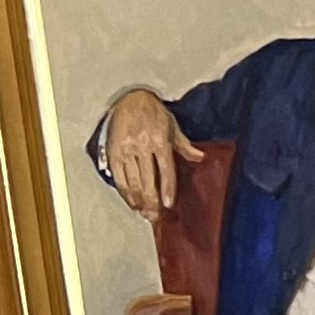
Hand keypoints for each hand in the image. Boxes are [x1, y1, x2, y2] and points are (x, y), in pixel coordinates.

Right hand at [101, 88, 201, 215]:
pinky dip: (125, 192)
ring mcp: (125, 149)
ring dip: (138, 200)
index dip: (166, 189)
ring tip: (145, 213)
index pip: (164, 170)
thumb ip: (185, 145)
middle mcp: (141, 146)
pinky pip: (118, 177)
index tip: (167, 205)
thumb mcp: (173, 126)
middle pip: (146, 180)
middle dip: (151, 201)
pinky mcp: (113, 152)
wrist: (129, 97)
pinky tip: (132, 202)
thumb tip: (200, 158)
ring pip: (131, 181)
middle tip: (155, 217)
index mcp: (159, 140)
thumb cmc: (154, 113)